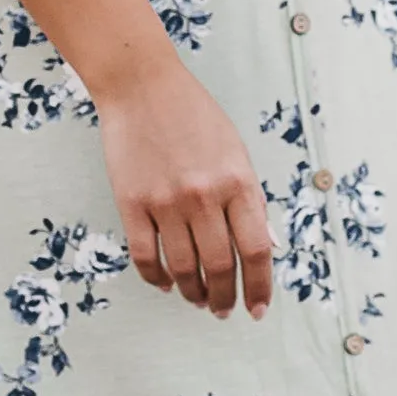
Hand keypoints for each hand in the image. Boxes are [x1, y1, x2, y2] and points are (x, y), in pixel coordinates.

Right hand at [98, 52, 273, 315]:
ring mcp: (165, 200)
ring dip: (192, 293)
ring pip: (182, 268)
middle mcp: (204, 195)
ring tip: (197, 300)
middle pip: (219, 267)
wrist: (141, 85)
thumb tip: (265, 247)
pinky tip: (165, 283)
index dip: (259, 287)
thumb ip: (250, 200)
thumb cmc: (194, 116)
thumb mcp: (236, 152)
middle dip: (224, 298)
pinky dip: (156, 277)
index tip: (257, 309)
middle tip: (223, 310)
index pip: (255, 250)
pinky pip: (145, 255)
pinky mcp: (131, 202)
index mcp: (238, 181)